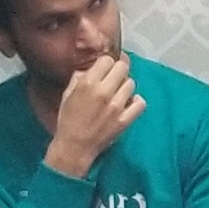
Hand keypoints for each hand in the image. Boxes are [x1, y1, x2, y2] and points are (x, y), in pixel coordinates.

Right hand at [40, 54, 145, 177]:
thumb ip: (79, 77)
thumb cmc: (68, 120)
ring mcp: (117, 106)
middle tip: (113, 79)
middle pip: (123, 67)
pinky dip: (136, 102)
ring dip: (125, 86)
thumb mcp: (68, 94)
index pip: (107, 60)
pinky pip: (140, 102)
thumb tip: (91, 69)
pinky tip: (128, 104)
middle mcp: (104, 92)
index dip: (106, 63)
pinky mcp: (125, 119)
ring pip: (131, 83)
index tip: (105, 69)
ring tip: (118, 94)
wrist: (75, 147)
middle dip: (118, 71)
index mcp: (88, 83)